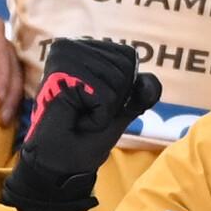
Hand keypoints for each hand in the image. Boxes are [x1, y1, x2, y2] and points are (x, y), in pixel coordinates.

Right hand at [0, 40, 159, 210]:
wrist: (60, 163)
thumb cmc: (86, 136)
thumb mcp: (120, 111)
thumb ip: (138, 93)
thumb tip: (151, 80)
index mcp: (84, 49)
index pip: (128, 57)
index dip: (123, 89)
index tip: (96, 103)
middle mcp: (70, 47)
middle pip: (125, 66)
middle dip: (115, 99)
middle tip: (87, 112)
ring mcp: (64, 59)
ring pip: (118, 79)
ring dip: (106, 109)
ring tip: (81, 115)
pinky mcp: (62, 78)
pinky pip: (106, 96)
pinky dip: (99, 116)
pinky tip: (78, 119)